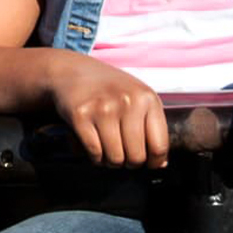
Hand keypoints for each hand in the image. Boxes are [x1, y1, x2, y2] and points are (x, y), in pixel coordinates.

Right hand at [48, 52, 168, 168]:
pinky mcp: (81, 116)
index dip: (154, 161)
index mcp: (147, 97)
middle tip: (124, 155)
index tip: (148, 163)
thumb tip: (160, 163)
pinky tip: (95, 145)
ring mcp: (103, 108)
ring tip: (108, 149)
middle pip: (137, 156)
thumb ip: (152, 124)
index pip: (159, 145)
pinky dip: (95, 156)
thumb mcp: (138, 96)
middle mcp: (127, 101)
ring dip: (111, 161)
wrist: (72, 70)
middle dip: (130, 162)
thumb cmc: (108, 86)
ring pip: (115, 158)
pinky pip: (95, 153)